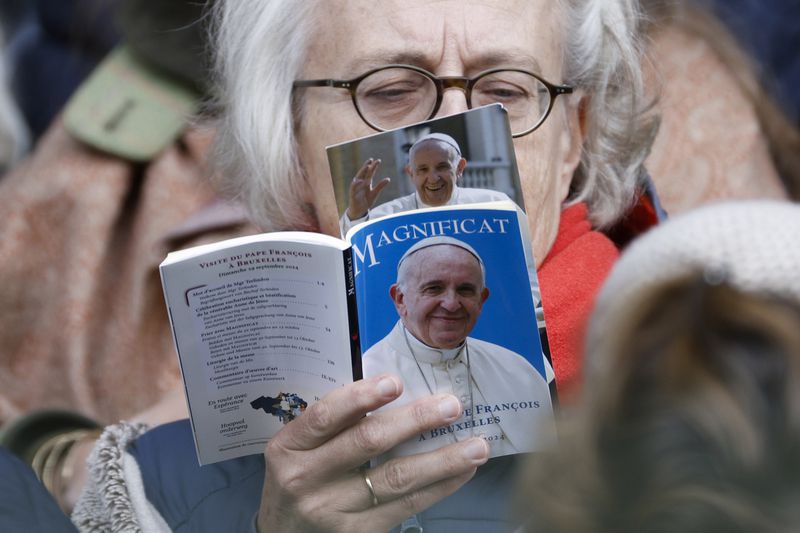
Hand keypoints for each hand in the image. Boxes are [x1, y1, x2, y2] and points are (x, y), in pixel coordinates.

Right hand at [257, 374, 489, 532]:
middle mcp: (306, 478)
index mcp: (289, 446)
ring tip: (476, 445)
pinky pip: (405, 506)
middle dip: (415, 421)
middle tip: (451, 406)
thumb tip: (398, 388)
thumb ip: (335, 422)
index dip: (361, 397)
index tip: (395, 382)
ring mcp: (332, 509)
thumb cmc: (300, 475)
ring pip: (395, 478)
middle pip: (367, 443)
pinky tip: (461, 472)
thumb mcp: (300, 446)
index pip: (326, 416)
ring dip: (442, 460)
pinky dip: (438, 487)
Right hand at [346, 159, 389, 219]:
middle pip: (364, 173)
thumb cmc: (366, 201)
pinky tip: (361, 180)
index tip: (378, 160)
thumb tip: (388, 179)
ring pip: (359, 177)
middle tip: (372, 160)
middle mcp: (361, 183)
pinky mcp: (352, 193)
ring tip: (367, 167)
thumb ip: (380, 186)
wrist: (359, 211)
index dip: (373, 167)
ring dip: (362, 172)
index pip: (370, 172)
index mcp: (366, 182)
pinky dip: (357, 183)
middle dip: (368, 166)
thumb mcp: (375, 193)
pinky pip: (354, 187)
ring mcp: (356, 187)